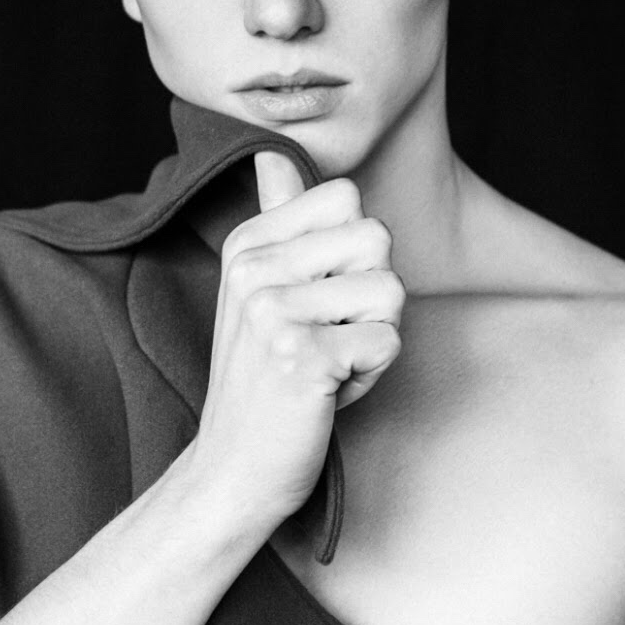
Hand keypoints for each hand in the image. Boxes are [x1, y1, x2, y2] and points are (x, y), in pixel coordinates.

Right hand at [190, 149, 404, 529]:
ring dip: (374, 339)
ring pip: (392, 291)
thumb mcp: (260, 291)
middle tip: (327, 339)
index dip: (352, 253)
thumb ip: (277, 220)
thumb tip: (272, 154)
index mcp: (247, 244)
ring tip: (327, 366)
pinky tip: (327, 394)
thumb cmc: (263, 381)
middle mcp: (254, 270)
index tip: (315, 300)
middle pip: (378, 237)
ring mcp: (273, 313)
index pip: (348, 197)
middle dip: (372, 296)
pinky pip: (388, 343)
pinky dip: (370, 378)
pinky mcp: (302, 359)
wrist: (233, 470)